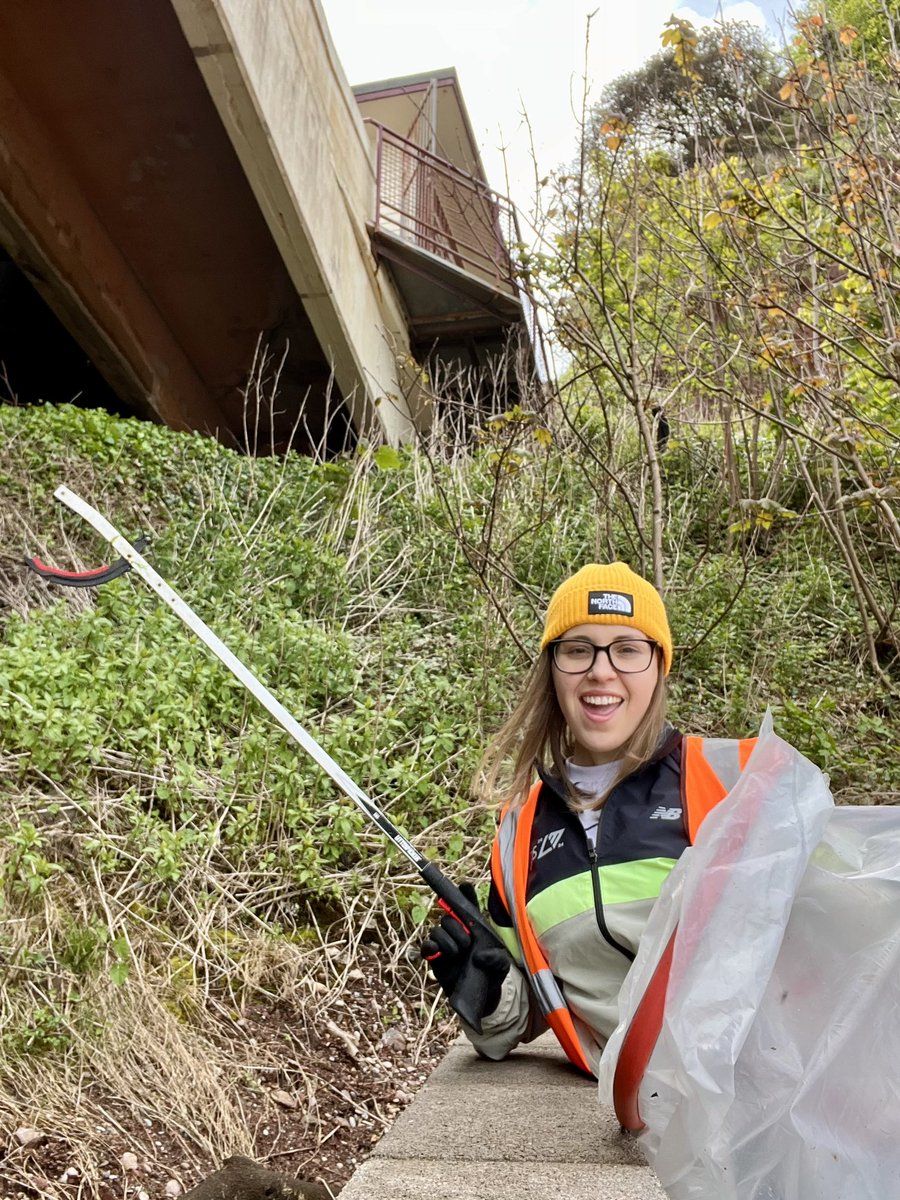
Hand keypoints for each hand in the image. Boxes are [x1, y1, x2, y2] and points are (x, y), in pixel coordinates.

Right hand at [421, 883, 510, 1021]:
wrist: (480, 995)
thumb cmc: (491, 973)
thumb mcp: (501, 966)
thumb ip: (497, 959)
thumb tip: (479, 956)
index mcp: (474, 926)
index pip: (467, 905)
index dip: (465, 894)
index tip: (465, 887)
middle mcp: (457, 930)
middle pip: (448, 916)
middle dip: (457, 927)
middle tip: (467, 943)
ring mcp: (444, 943)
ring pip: (437, 929)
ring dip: (448, 940)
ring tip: (458, 952)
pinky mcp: (435, 957)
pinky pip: (427, 945)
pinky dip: (430, 946)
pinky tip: (436, 950)